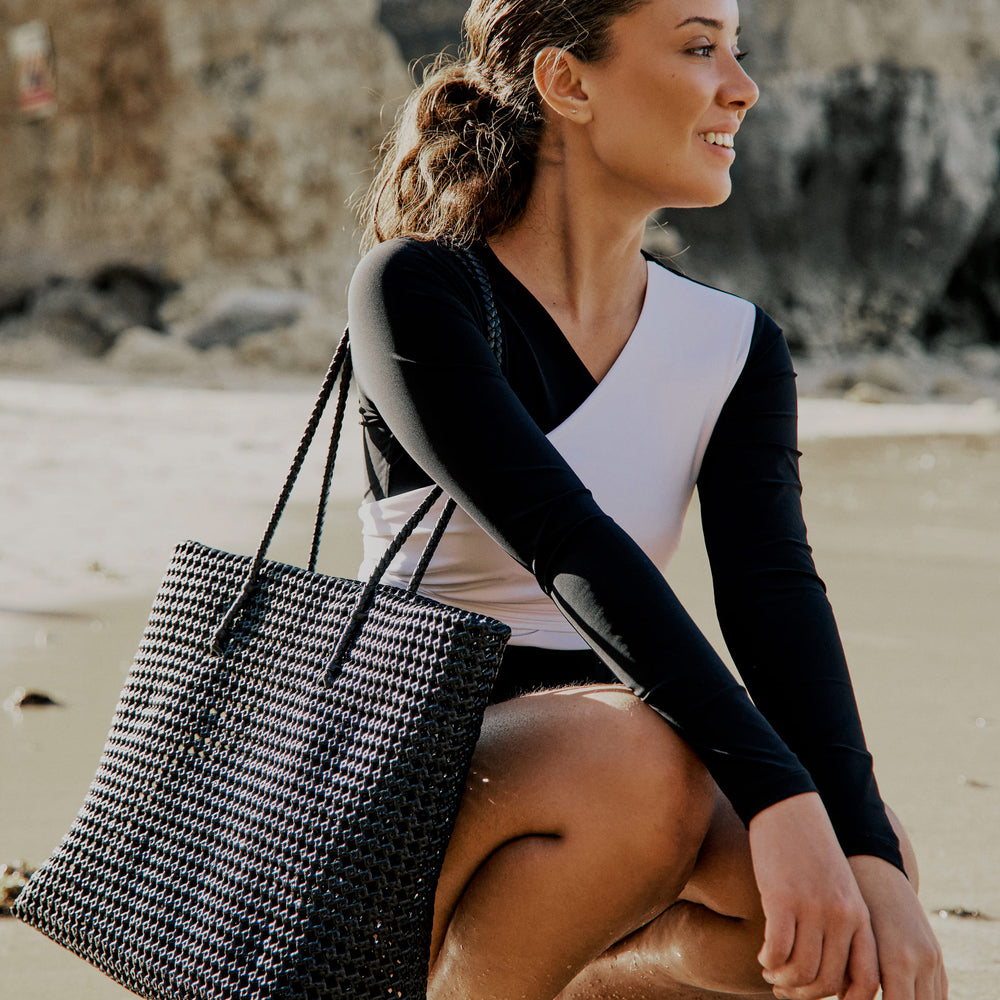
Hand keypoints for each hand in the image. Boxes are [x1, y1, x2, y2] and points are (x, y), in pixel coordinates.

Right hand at [748, 793, 879, 999]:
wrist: (788, 807)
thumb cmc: (809, 850)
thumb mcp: (837, 888)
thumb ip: (841, 925)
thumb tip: (829, 971)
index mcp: (859, 916)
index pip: (865, 982)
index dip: (843, 999)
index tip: (819, 993)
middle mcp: (840, 917)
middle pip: (827, 982)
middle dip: (803, 993)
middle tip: (785, 987)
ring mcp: (812, 908)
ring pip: (801, 971)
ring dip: (783, 979)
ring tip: (771, 971)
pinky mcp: (782, 898)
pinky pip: (777, 949)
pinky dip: (768, 960)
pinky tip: (763, 955)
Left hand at [849, 855, 947, 999]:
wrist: (874, 870)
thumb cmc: (851, 903)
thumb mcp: (848, 938)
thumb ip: (850, 974)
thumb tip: (842, 997)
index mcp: (898, 959)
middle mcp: (922, 960)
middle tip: (864, 997)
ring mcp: (934, 958)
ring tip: (883, 994)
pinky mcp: (937, 956)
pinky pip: (939, 993)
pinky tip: (900, 996)